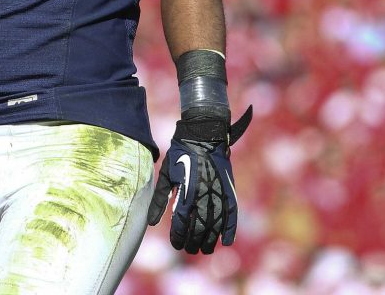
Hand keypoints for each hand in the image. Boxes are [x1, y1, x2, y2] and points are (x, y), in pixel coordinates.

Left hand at [147, 106, 251, 253]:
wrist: (203, 135)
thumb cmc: (180, 154)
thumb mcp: (166, 175)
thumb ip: (160, 200)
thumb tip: (152, 223)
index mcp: (187, 193)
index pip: (183, 224)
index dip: (179, 236)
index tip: (176, 243)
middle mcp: (204, 197)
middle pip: (200, 228)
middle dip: (193, 242)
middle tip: (188, 249)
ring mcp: (219, 194)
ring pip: (215, 225)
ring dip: (210, 240)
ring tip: (204, 249)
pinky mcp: (229, 191)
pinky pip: (232, 215)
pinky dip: (230, 229)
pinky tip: (227, 242)